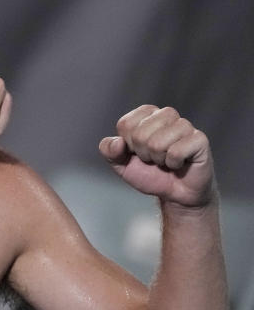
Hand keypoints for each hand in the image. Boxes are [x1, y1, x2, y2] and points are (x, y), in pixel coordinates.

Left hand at [99, 105, 214, 206]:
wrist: (175, 194)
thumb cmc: (149, 174)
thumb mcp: (121, 164)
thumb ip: (109, 151)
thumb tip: (118, 142)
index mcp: (146, 115)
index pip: (126, 124)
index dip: (127, 145)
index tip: (137, 152)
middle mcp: (166, 115)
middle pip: (140, 134)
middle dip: (143, 154)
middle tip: (154, 159)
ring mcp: (185, 125)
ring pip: (157, 142)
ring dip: (158, 159)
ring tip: (166, 161)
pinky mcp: (199, 139)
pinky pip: (176, 152)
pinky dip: (173, 164)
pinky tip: (179, 164)